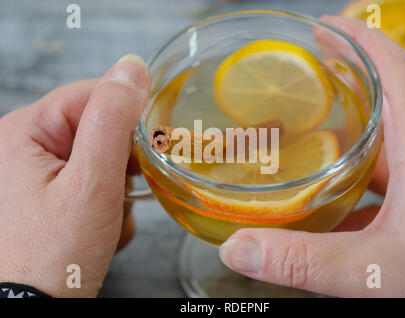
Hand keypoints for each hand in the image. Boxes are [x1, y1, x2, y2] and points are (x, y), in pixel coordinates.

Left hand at [0, 54, 150, 296]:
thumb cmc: (54, 256)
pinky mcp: (44, 197)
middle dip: (121, 164)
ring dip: (116, 189)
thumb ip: (113, 121)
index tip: (150, 144)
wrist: (34, 311)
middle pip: (94, 130)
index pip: (90, 95)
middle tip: (127, 190)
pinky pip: (86, 183)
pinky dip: (104, 203)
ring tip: (111, 218)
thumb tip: (131, 67)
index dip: (127, 117)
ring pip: (96, 160)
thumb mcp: (92, 184)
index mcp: (23, 133)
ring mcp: (32, 176)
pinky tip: (103, 228)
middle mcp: (21, 149)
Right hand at [219, 16, 404, 296]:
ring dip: (348, 119)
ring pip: (382, 135)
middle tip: (309, 61)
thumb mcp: (369, 274)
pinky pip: (382, 168)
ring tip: (307, 115)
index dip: (362, 42)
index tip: (326, 27)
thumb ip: (301, 260)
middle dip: (349, 72)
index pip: (397, 75)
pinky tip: (324, 179)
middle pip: (388, 96)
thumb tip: (237, 248)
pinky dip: (352, 161)